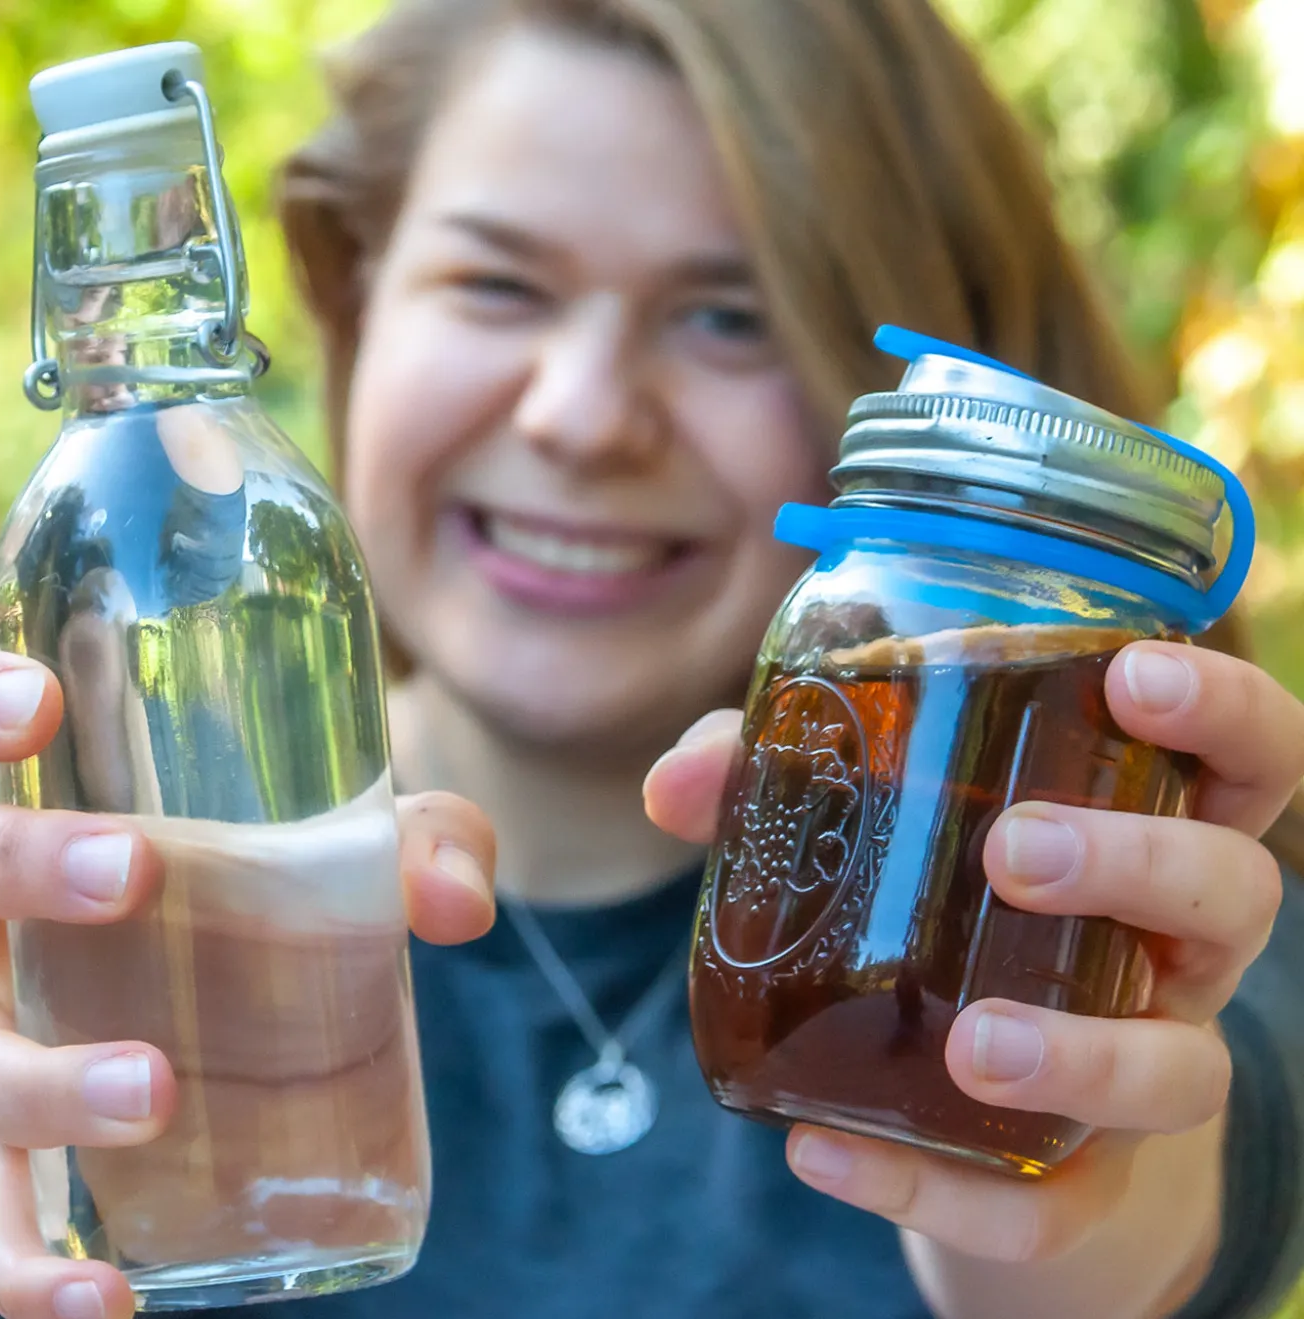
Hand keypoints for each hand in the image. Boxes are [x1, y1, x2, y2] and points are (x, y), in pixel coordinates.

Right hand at [0, 647, 496, 1318]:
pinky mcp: (9, 1180)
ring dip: (44, 1080)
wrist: (152, 1076)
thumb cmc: (226, 919)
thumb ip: (404, 842)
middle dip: (15, 862)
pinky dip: (31, 1273)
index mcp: (26, 818)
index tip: (38, 702)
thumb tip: (453, 900)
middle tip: (134, 872)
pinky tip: (108, 1300)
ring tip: (152, 1090)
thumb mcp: (316, 856)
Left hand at [644, 642, 1303, 1282]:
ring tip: (974, 1043)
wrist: (967, 1124)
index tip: (1132, 678)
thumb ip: (773, 781)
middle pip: (1235, 893)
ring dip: (1084, 1054)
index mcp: (1144, 836)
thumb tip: (678, 784)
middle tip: (1015, 849)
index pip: (1244, 759)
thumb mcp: (862, 833)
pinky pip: (1043, 1208)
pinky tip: (822, 1149)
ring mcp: (1139, 1071)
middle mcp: (1173, 952)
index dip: (1219, 712)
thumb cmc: (930, 920)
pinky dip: (931, 1188)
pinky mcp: (1080, 1189)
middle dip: (1138, 863)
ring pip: (1183, 1070)